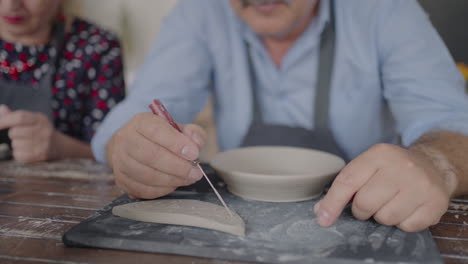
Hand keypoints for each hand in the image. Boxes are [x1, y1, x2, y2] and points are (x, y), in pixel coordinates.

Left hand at [0, 105, 57, 162]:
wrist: (60, 147)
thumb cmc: (41, 131)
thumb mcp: (32, 120)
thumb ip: (16, 115)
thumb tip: (2, 109)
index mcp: (40, 119)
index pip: (20, 117)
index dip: (4, 120)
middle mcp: (44, 130)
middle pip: (14, 132)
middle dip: (13, 134)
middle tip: (21, 135)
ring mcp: (43, 143)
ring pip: (15, 144)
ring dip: (16, 145)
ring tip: (26, 144)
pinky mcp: (41, 155)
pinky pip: (19, 155)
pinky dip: (19, 154)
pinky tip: (27, 151)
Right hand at [106, 112, 206, 198]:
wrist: (134, 145)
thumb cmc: (161, 137)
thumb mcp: (179, 128)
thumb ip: (193, 133)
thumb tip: (196, 143)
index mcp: (141, 122)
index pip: (156, 130)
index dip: (176, 143)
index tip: (194, 154)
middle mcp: (126, 139)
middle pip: (150, 155)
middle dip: (177, 166)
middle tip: (195, 172)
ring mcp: (120, 160)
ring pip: (146, 175)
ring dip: (171, 180)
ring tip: (188, 179)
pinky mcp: (121, 179)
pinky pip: (142, 189)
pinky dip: (161, 190)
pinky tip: (173, 184)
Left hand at [314, 143, 451, 231]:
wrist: (432, 165)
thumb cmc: (392, 169)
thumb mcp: (368, 166)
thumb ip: (345, 185)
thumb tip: (321, 211)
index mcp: (379, 154)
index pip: (348, 181)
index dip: (333, 203)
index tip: (323, 218)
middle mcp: (402, 167)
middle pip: (365, 203)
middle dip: (362, 210)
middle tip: (370, 203)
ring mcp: (421, 185)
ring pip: (385, 218)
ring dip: (382, 216)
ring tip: (390, 202)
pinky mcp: (435, 203)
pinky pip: (406, 226)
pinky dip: (402, 222)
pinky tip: (406, 208)